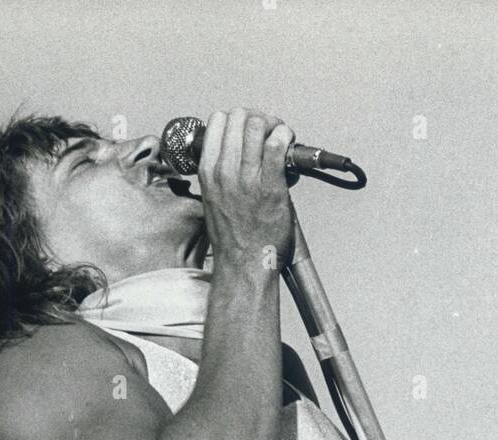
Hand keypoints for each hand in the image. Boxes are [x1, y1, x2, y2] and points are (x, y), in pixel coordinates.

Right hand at [198, 108, 295, 272]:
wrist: (244, 264)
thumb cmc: (234, 236)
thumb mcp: (215, 197)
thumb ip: (222, 172)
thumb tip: (239, 150)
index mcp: (208, 171)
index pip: (218, 120)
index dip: (238, 118)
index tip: (250, 129)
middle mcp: (224, 171)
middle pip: (239, 117)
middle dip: (258, 118)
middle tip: (270, 130)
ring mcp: (247, 178)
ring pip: (257, 125)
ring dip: (274, 125)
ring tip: (281, 137)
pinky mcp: (270, 187)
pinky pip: (277, 147)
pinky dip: (285, 137)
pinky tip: (289, 143)